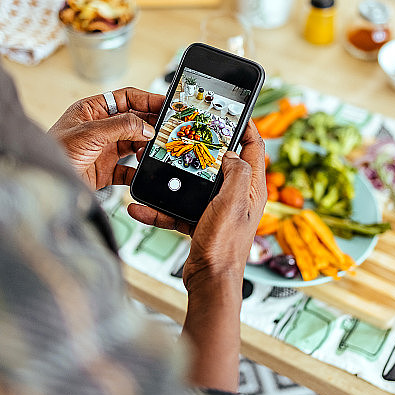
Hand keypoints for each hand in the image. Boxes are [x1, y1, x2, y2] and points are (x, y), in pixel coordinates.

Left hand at [49, 88, 164, 189]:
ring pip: (134, 144)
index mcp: (92, 110)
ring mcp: (103, 149)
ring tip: (155, 150)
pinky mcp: (105, 170)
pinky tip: (144, 170)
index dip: (147, 100)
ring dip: (146, 148)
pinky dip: (138, 170)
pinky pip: (128, 169)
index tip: (166, 103)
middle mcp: (99, 128)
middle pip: (133, 121)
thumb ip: (121, 126)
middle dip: (150, 125)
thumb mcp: (90, 133)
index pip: (126, 98)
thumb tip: (146, 125)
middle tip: (167, 129)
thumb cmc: (55, 152)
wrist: (45, 183)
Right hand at [127, 122, 265, 391]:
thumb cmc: (224, 244)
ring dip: (174, 180)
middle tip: (188, 132)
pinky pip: (178, 210)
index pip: (255, 149)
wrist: (209, 282)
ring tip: (156, 167)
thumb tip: (230, 153)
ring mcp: (218, 211)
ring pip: (195, 186)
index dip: (248, 127)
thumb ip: (235, 173)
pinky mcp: (200, 224)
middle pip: (223, 163)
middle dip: (204, 148)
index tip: (235, 113)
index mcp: (251, 188)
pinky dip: (160, 209)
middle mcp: (237, 198)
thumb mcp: (232, 201)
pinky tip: (139, 208)